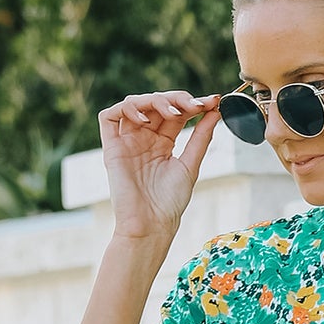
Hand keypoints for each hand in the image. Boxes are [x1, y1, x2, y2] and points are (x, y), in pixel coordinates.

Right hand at [97, 88, 224, 240]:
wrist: (151, 224)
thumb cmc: (170, 203)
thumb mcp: (190, 165)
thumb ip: (201, 138)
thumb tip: (215, 111)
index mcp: (162, 144)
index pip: (175, 113)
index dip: (192, 104)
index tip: (212, 102)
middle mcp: (143, 139)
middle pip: (155, 104)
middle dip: (176, 99)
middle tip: (195, 105)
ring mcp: (127, 142)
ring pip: (134, 104)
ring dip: (154, 100)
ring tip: (173, 112)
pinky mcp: (111, 148)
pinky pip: (109, 116)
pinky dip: (127, 110)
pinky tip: (145, 120)